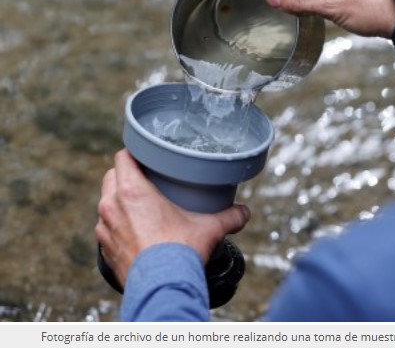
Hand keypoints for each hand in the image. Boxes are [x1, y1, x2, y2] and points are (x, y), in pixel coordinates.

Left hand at [95, 149, 249, 286]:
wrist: (160, 287)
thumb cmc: (180, 252)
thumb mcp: (210, 228)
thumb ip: (229, 216)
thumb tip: (244, 212)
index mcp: (132, 191)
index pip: (123, 157)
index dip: (134, 152)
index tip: (146, 154)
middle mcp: (112, 206)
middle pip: (112, 176)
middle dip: (126, 175)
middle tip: (147, 178)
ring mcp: (105, 228)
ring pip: (106, 203)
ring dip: (119, 201)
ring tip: (140, 205)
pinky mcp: (104, 249)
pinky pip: (107, 229)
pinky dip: (118, 226)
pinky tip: (134, 232)